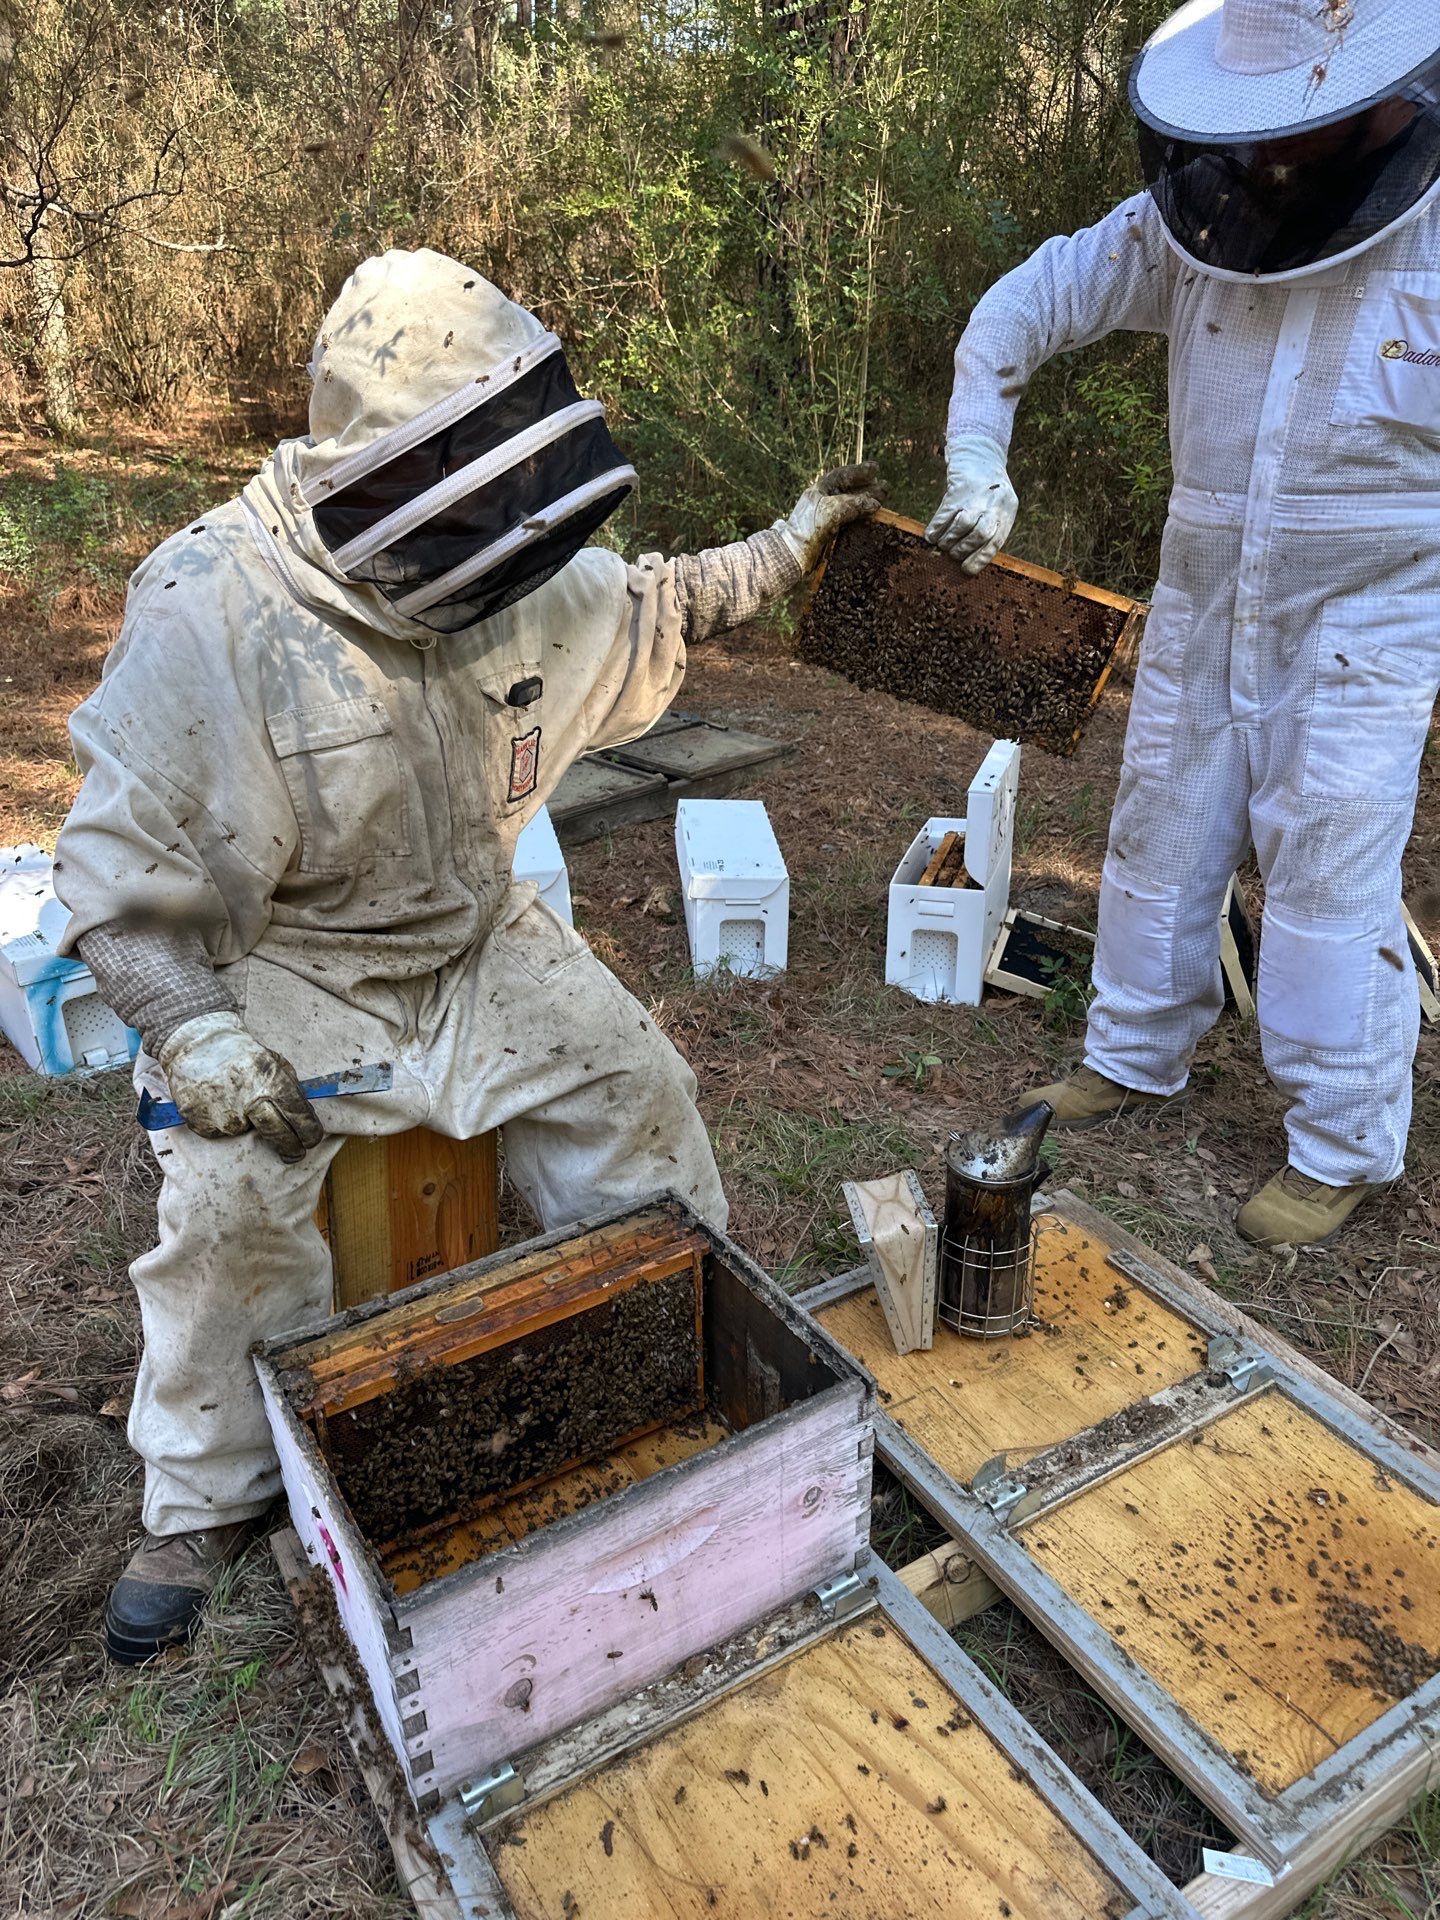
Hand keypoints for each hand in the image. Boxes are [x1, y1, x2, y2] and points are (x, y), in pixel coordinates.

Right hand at [158, 1012, 323, 1162]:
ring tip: (237, 1100)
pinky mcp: (202, 1124)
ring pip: (246, 1132)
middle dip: (291, 1147)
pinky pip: (221, 1131)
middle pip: (278, 1135)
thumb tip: (303, 1115)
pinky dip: (224, 1122)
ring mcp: (224, 1115)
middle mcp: (248, 1101)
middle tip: (296, 1153)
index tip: (312, 1140)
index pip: (298, 1115)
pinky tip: (219, 1102)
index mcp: (270, 1081)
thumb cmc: (241, 1054)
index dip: (309, 1132)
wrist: (197, 1044)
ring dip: (248, 1124)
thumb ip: (288, 1086)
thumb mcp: (273, 1061)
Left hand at [775, 462, 884, 572]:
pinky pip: (851, 520)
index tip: (876, 469)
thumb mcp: (831, 511)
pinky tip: (872, 518)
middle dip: (868, 488)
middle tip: (886, 488)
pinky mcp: (831, 532)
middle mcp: (824, 501)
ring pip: (852, 505)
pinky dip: (862, 517)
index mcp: (820, 491)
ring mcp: (828, 517)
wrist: (794, 555)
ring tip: (883, 501)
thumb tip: (874, 503)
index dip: (859, 471)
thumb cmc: (808, 528)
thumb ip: (853, 504)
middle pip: (850, 490)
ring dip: (868, 502)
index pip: (842, 476)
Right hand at [925, 432, 1017, 573]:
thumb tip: (969, 559)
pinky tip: (930, 537)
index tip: (966, 570)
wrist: (979, 454)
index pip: (996, 541)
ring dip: (949, 540)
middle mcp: (995, 502)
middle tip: (953, 554)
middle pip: (980, 534)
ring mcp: (977, 495)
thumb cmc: (987, 489)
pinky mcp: (959, 488)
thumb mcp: (998, 506)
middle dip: (963, 549)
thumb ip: (991, 528)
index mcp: (1007, 510)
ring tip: (943, 545)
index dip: (980, 559)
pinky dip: (937, 528)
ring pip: (962, 524)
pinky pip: (946, 514)